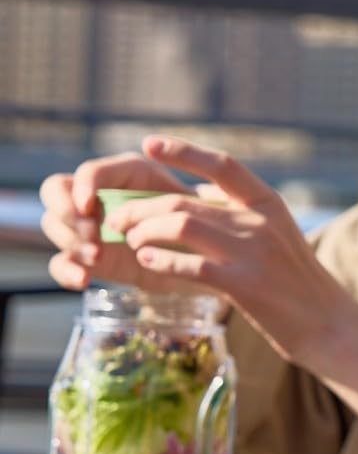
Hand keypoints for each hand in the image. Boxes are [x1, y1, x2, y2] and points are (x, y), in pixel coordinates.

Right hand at [39, 148, 190, 290]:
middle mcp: (97, 198)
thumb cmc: (198, 223)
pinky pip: (63, 263)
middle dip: (67, 213)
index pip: (84, 173)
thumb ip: (158, 195)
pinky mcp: (93, 259)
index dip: (81, 188)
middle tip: (92, 235)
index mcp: (119, 176)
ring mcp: (90, 228)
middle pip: (55, 193)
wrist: (205, 258)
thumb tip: (140, 188)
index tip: (89, 208)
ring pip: (55, 226)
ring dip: (71, 241)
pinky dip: (66, 271)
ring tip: (98, 256)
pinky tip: (82, 279)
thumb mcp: (185, 202)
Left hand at [102, 135, 351, 367]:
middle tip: (119, 219)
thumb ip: (244, 211)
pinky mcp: (244, 286)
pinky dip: (161, 262)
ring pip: (179, 226)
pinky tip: (148, 263)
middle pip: (183, 199)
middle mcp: (260, 223)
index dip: (183, 150)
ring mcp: (253, 253)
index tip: (148, 144)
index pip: (222, 165)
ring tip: (131, 242)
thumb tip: (200, 188)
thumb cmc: (300, 283)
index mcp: (269, 205)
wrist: (331, 326)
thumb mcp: (281, 234)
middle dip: (140, 208)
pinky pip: (189, 265)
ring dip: (144, 232)